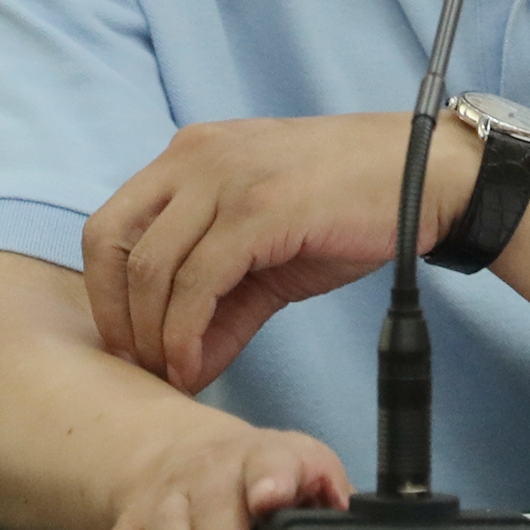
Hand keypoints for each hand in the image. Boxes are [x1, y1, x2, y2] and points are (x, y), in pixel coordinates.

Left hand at [84, 114, 476, 393]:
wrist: (426, 176)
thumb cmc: (348, 207)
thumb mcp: (267, 253)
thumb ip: (220, 306)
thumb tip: (184, 370)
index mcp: (189, 155)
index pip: (108, 224)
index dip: (103, 292)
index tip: (126, 344)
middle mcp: (195, 156)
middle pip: (110, 242)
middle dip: (117, 316)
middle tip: (142, 366)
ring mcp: (225, 178)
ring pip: (150, 268)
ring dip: (152, 336)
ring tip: (173, 374)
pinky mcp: (258, 208)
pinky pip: (197, 282)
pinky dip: (185, 333)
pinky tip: (196, 364)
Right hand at [103, 413, 352, 529]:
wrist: (186, 454)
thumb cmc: (261, 476)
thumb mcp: (303, 469)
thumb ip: (329, 495)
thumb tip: (359, 529)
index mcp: (261, 457)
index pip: (270, 459)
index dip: (273, 477)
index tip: (272, 498)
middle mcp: (208, 474)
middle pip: (214, 507)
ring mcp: (166, 501)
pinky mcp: (131, 528)